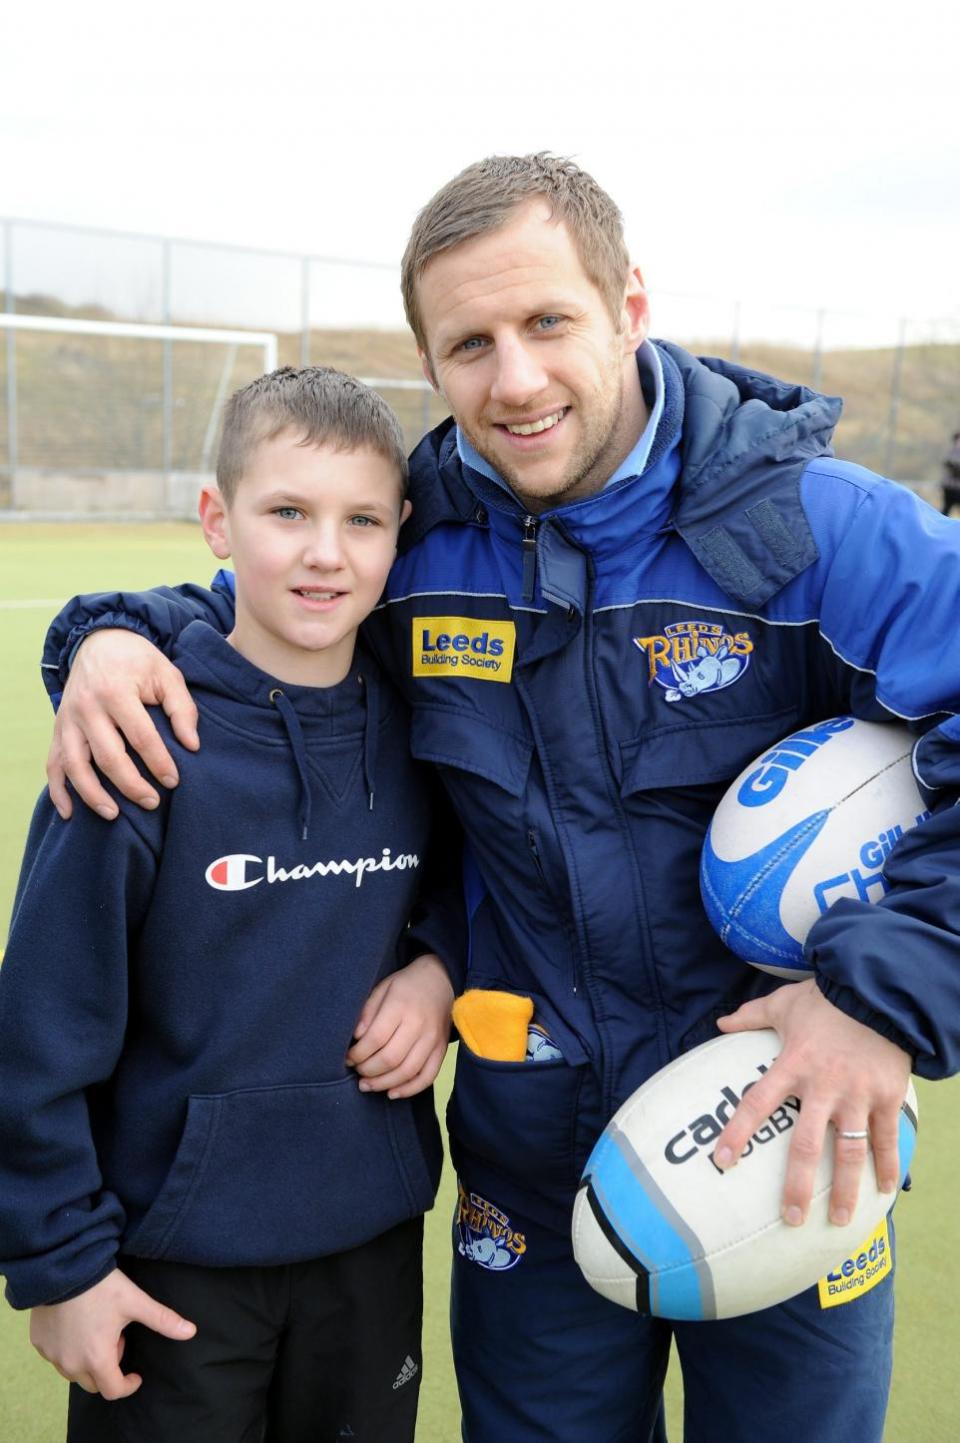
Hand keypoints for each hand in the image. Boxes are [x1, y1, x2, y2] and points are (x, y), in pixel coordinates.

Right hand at [29, 1268, 195, 1398]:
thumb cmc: (101, 1286)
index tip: (136, 1374)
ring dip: (89, 1360)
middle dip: (110, 1368)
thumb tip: (191, 1331)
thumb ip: (163, 1320)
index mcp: (97, 1359)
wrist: (62, 1268)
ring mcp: (52, 1355)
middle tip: (118, 1339)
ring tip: (99, 1329)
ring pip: (74, 1372)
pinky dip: (69, 1349)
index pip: (113, 1390)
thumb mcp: (135, 1302)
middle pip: (94, 1383)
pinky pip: (57, 1356)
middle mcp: (71, 1364)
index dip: (128, 1384)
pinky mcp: (39, 1343)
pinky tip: (78, 1325)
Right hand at [47, 630, 197, 819]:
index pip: (141, 736)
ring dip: (92, 794)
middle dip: (130, 784)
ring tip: (113, 815)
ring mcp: (68, 719)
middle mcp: (87, 707)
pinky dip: (58, 790)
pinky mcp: (58, 728)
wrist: (99, 640)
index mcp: (116, 691)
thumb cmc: (138, 661)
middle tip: (152, 803)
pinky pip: (53, 764)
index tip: (174, 781)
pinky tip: (70, 812)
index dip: (159, 762)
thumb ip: (182, 708)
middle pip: (107, 755)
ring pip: (74, 764)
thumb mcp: (167, 674)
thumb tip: (192, 745)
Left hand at [347, 953, 453, 1098]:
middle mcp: (419, 1024)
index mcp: (401, 1006)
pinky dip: (409, 1089)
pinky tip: (392, 1093)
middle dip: (368, 1070)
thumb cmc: (405, 985)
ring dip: (384, 1083)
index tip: (348, 1058)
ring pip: (408, 1071)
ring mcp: (433, 1039)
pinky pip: (428, 1076)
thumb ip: (368, 1012)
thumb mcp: (382, 988)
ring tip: (367, 1085)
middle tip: (357, 1071)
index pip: (376, 1038)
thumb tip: (356, 1038)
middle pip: (391, 1058)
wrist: (441, 979)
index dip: (358, 1054)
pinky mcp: (442, 1049)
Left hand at [713, 979, 911, 1226]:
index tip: (722, 1161)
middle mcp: (823, 1086)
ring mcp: (857, 1095)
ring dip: (843, 1189)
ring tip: (836, 1219)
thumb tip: (720, 1023)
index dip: (737, 1133)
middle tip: (789, 1217)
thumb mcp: (784, 1003)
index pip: (757, 1103)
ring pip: (849, 1152)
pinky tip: (884, 1190)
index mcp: (792, 1065)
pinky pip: (886, 1138)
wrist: (878, 991)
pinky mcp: (886, 1097)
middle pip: (805, 1145)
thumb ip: (751, 1016)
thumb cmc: (826, 999)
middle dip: (796, 1185)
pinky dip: (887, 1165)